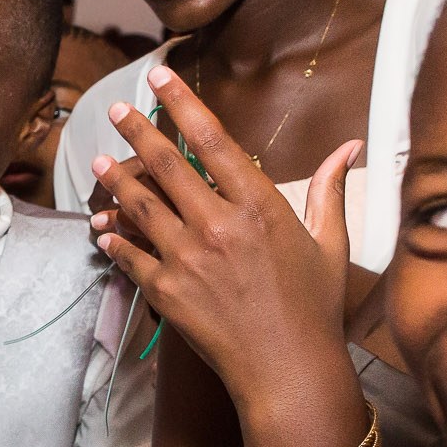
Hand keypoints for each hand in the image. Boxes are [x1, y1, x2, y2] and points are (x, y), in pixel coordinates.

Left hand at [90, 66, 354, 412]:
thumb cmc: (313, 308)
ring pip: (139, 207)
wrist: (286, 368)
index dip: (181, 104)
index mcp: (260, 206)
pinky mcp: (166, 292)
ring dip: (114, 182)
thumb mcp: (329, 243)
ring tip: (97, 161)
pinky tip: (101, 226)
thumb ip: (329, 191)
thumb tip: (349, 147)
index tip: (159, 79)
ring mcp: (187, 259)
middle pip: (165, 165)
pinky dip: (113, 238)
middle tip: (115, 108)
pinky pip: (129, 256)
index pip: (211, 139)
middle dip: (136, 132)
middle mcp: (218, 225)